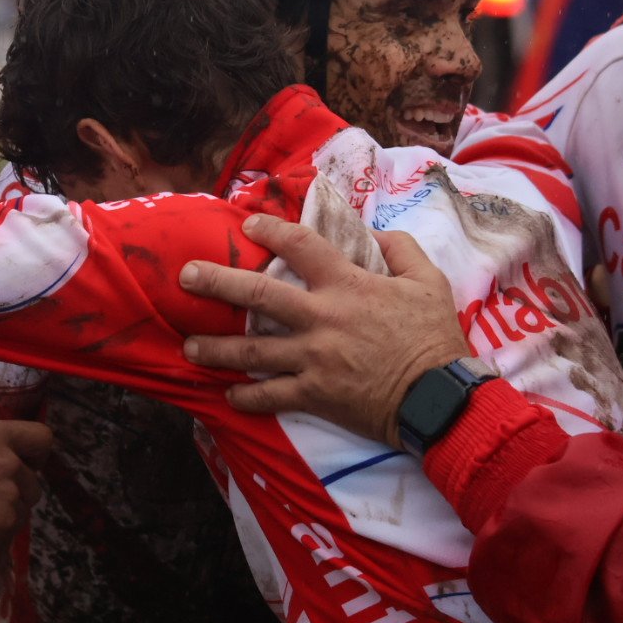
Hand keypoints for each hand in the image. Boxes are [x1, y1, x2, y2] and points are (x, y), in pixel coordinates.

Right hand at [0, 389, 52, 548]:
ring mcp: (9, 493)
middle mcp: (10, 462)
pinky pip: (8, 538)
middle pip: (32, 483)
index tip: (22, 465)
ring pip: (21, 512)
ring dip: (4, 520)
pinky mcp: (2, 523)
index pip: (42, 439)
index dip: (35, 456)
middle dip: (16, 493)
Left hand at [179, 214, 468, 446]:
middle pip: (258, 296)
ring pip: (253, 351)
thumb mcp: (429, 281)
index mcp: (347, 285)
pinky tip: (228, 396)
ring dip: (216, 349)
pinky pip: (271, 396)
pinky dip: (247, 397)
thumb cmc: (434, 337)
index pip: (301, 245)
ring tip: (189, 346)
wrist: (437, 398)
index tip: (249, 224)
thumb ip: (400, 250)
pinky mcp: (314, 395)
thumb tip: (374, 233)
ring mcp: (314, 359)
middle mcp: (321, 319)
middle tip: (185, 276)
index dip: (271, 230)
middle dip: (217, 283)